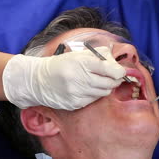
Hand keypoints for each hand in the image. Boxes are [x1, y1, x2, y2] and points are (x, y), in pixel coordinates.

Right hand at [3, 46, 125, 109]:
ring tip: (98, 82)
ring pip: (103, 93)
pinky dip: (94, 95)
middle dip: (114, 80)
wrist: (39, 80)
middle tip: (113, 77)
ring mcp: (77, 93)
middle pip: (110, 83)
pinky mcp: (75, 103)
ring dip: (105, 88)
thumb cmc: (61, 65)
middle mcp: (80, 78)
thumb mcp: (78, 54)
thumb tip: (116, 62)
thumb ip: (98, 55)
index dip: (119, 71)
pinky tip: (87, 89)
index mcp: (82, 63)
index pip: (110, 69)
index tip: (120, 71)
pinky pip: (93, 100)